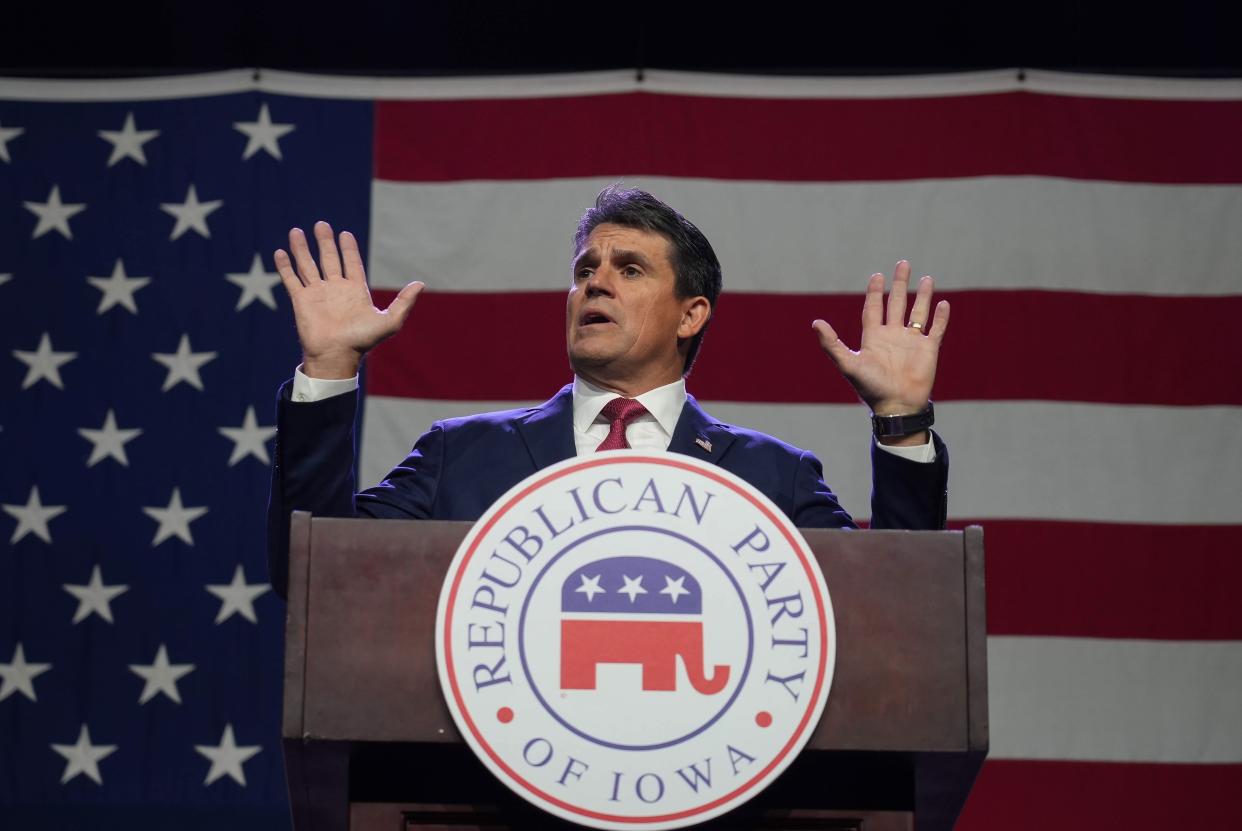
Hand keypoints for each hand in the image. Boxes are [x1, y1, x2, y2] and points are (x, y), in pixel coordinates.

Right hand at [274, 221, 423, 378]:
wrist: (336, 356)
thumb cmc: (363, 341)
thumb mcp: (390, 321)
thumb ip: (404, 302)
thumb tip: (420, 283)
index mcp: (355, 291)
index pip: (351, 263)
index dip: (348, 249)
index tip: (345, 234)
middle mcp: (335, 289)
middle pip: (329, 259)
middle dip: (325, 242)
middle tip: (321, 225)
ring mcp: (317, 294)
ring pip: (308, 265)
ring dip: (302, 249)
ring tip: (296, 231)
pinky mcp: (301, 300)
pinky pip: (291, 280)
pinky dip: (285, 266)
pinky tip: (281, 252)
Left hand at [812, 261, 948, 439]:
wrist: (896, 406)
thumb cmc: (871, 388)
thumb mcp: (848, 363)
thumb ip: (831, 344)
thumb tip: (815, 322)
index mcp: (874, 337)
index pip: (874, 308)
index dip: (875, 292)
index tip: (877, 275)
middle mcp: (893, 336)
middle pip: (897, 303)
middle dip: (899, 284)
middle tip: (903, 263)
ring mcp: (912, 342)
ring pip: (918, 312)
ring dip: (922, 295)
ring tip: (926, 278)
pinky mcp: (929, 349)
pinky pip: (936, 329)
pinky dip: (941, 317)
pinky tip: (942, 303)